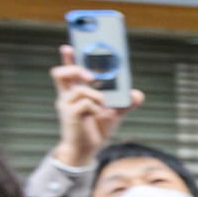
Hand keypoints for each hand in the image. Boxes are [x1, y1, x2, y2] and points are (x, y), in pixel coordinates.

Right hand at [50, 47, 143, 167]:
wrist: (88, 149)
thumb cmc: (97, 128)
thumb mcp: (115, 112)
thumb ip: (126, 102)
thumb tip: (137, 94)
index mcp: (76, 91)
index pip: (68, 71)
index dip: (67, 58)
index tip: (68, 46)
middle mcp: (67, 96)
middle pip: (59, 73)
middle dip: (74, 68)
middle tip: (90, 76)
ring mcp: (66, 105)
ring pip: (79, 89)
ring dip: (96, 95)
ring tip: (103, 106)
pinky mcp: (69, 114)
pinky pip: (84, 103)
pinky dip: (96, 108)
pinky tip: (97, 116)